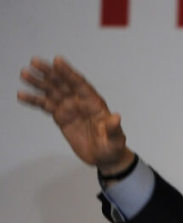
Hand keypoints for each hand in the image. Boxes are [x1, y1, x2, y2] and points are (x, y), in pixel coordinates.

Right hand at [18, 56, 134, 174]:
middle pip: (63, 83)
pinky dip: (34, 100)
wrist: (104, 158)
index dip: (69, 72)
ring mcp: (69, 108)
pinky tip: (22, 95)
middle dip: (50, 73)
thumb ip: (114, 128)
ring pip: (52, 92)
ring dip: (38, 83)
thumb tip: (116, 117)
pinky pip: (45, 106)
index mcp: (94, 103)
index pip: (80, 84)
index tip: (57, 61)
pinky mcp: (61, 117)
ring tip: (24, 73)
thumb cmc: (113, 147)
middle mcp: (80, 101)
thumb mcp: (116, 139)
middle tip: (34, 62)